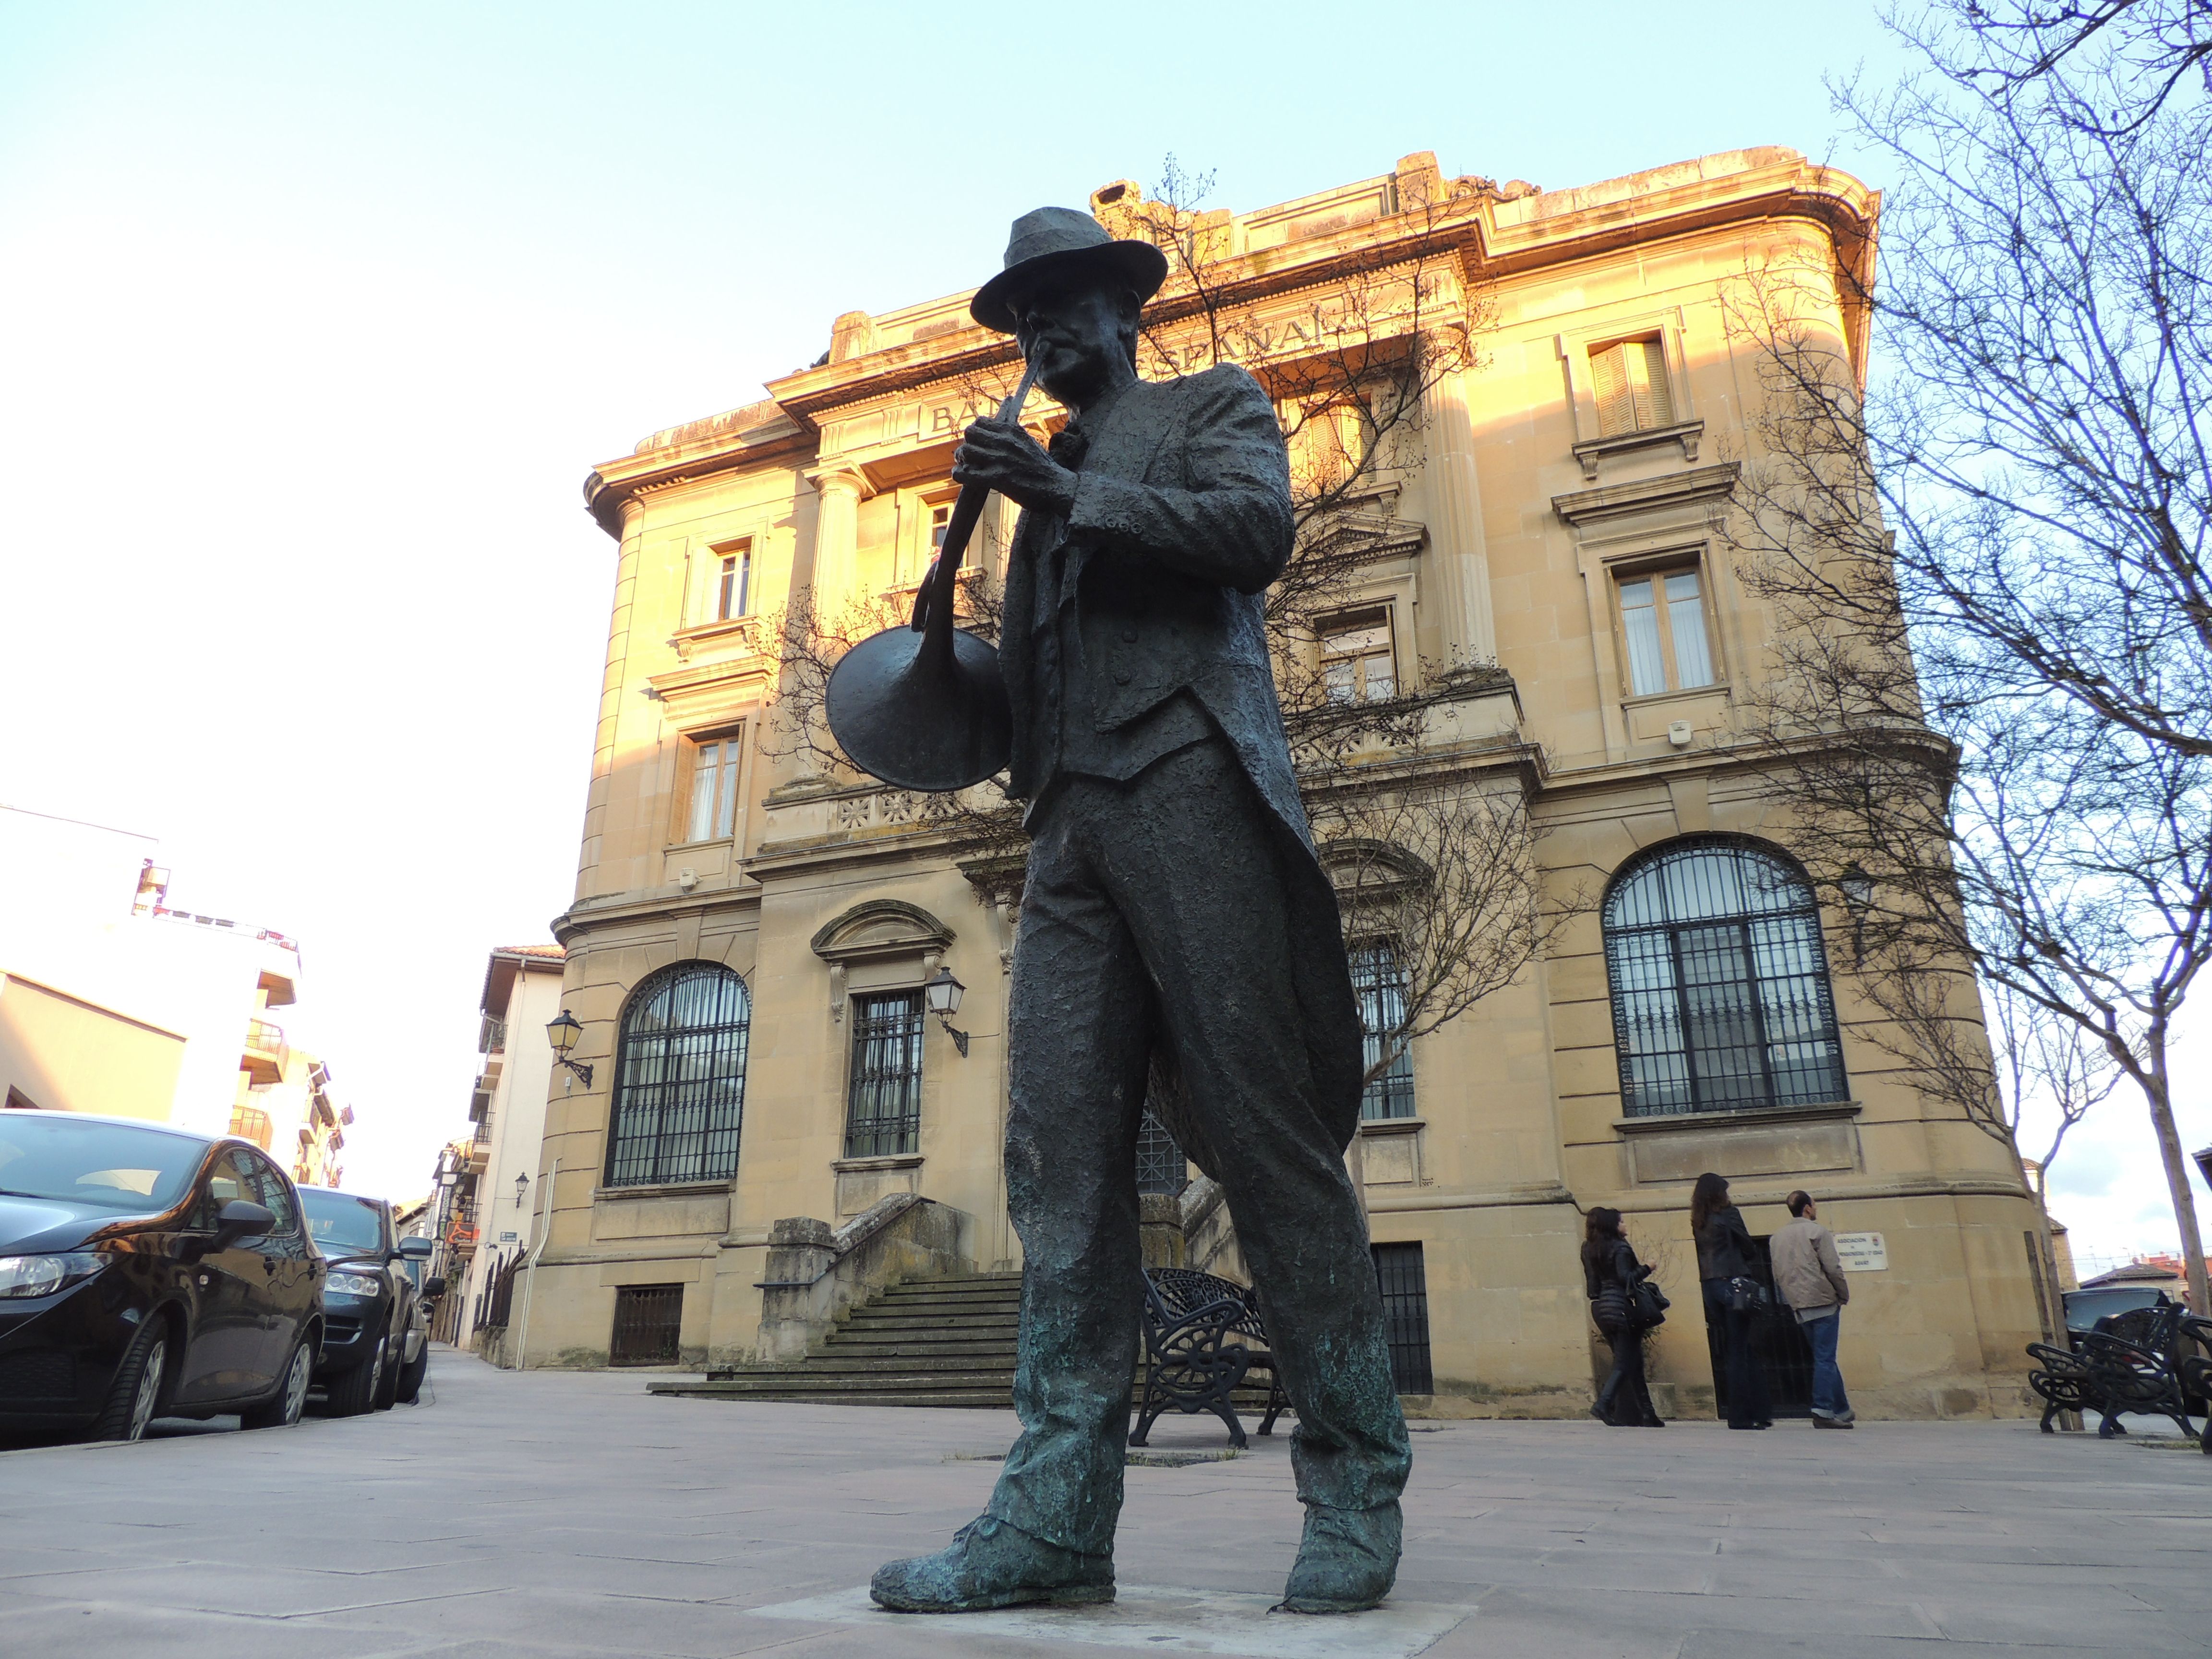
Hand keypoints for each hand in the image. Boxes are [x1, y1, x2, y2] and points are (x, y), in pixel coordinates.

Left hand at [953, 418, 1076, 514]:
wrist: (1057, 486)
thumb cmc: (1043, 468)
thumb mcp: (1028, 443)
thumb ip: (1012, 436)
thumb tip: (1002, 428)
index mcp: (1012, 431)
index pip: (981, 421)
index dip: (975, 433)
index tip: (978, 443)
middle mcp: (1004, 441)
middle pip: (970, 433)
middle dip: (967, 444)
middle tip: (969, 457)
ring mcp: (1000, 459)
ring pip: (965, 451)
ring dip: (963, 460)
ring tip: (967, 467)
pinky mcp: (997, 478)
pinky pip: (966, 473)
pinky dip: (960, 475)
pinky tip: (964, 477)